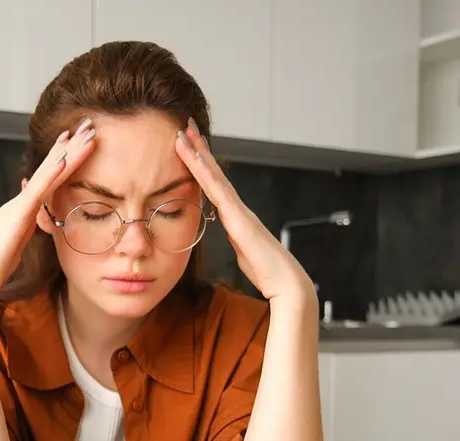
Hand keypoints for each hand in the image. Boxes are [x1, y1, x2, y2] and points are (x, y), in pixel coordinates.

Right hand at [0, 118, 96, 299]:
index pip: (46, 180)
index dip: (61, 158)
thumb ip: (25, 231)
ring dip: (66, 153)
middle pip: (48, 170)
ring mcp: (18, 206)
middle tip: (87, 125)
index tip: (75, 140)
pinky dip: (51, 175)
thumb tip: (36, 227)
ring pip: (46, 175)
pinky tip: (64, 160)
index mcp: (21, 210)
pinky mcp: (17, 215)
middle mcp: (19, 202)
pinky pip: (38, 192)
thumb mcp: (15, 244)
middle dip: (68, 147)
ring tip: (82, 134)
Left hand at [175, 119, 315, 305]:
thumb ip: (237, 242)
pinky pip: (218, 191)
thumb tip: (234, 237)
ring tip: (185, 132)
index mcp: (236, 216)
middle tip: (185, 124)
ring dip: (199, 154)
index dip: (201, 164)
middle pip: (214, 172)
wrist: (287, 284)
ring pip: (214, 176)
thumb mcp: (244, 254)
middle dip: (199, 148)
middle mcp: (238, 208)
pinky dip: (205, 173)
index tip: (188, 145)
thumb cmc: (267, 272)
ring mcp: (239, 210)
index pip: (214, 184)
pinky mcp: (239, 219)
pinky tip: (194, 159)